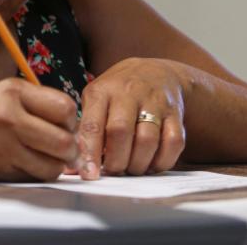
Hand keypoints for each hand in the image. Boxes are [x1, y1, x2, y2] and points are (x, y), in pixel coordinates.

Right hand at [0, 77, 79, 180]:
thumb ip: (32, 101)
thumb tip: (68, 119)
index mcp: (12, 92)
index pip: (65, 107)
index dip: (71, 119)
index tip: (65, 124)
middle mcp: (10, 117)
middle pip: (64, 141)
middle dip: (70, 147)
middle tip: (65, 147)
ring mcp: (4, 146)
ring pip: (53, 165)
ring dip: (56, 164)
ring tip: (47, 157)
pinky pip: (33, 176)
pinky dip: (37, 173)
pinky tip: (28, 163)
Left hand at [69, 57, 187, 178]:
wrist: (156, 72)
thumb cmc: (117, 93)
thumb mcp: (95, 100)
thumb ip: (84, 130)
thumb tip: (70, 166)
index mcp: (102, 91)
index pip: (93, 125)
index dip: (90, 153)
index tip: (89, 175)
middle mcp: (129, 93)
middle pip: (121, 132)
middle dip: (116, 161)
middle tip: (114, 170)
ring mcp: (155, 102)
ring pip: (147, 140)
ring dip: (138, 164)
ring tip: (131, 168)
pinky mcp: (176, 113)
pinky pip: (174, 143)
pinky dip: (162, 161)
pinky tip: (151, 163)